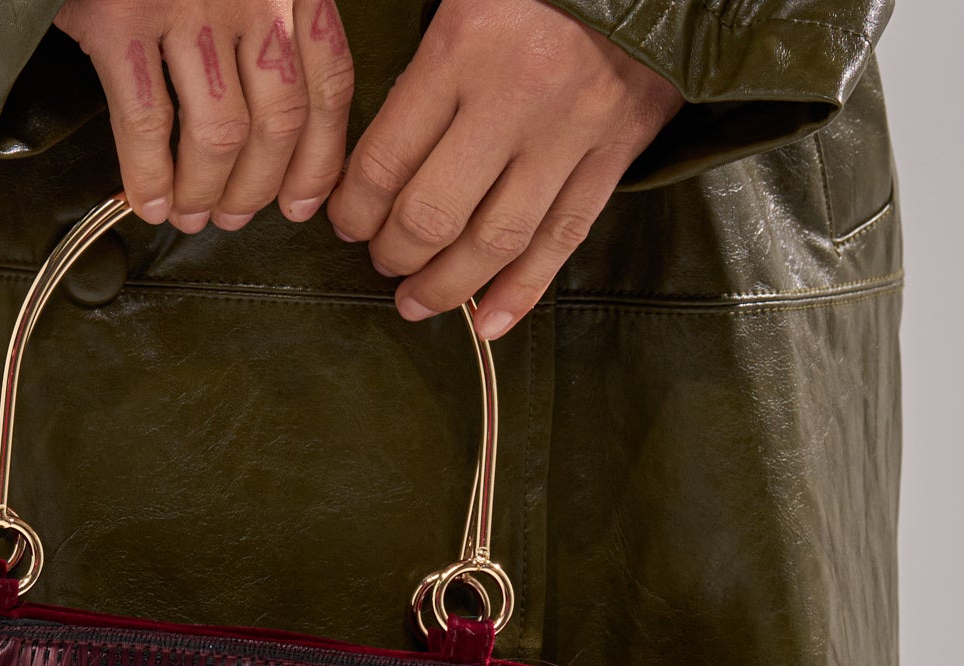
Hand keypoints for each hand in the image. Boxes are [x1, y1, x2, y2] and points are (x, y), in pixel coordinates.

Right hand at [54, 0, 355, 231]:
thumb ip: (270, 24)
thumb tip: (279, 123)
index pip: (328, 85)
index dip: (318, 160)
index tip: (301, 201)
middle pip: (277, 123)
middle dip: (255, 189)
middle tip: (231, 215)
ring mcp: (188, 5)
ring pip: (218, 134)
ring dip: (202, 192)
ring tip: (186, 212)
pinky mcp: (122, 19)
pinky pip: (146, 122)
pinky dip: (148, 175)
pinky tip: (146, 197)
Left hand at [327, 0, 681, 334]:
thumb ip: (429, 68)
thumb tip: (389, 156)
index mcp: (465, 45)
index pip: (386, 160)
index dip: (354, 208)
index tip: (347, 221)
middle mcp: (516, 96)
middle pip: (434, 214)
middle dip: (394, 253)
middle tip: (382, 262)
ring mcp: (571, 130)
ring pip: (496, 240)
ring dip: (449, 286)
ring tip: (417, 302)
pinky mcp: (616, 148)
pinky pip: (563, 237)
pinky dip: (524, 290)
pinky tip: (490, 322)